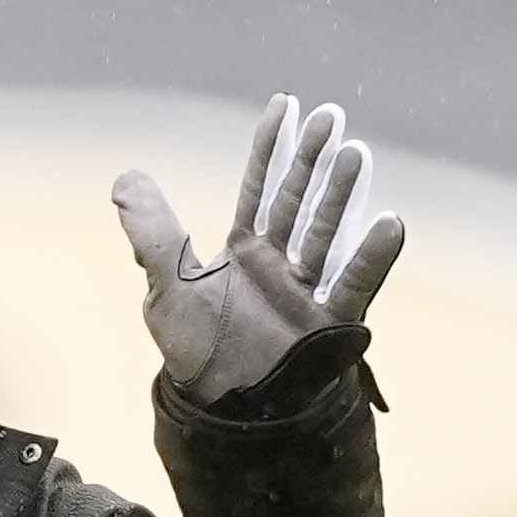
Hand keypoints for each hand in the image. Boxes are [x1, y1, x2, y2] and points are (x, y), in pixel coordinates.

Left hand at [110, 95, 405, 402]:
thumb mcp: (166, 285)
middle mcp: (279, 264)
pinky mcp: (330, 323)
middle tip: (331, 117)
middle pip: (299, 200)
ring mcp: (307, 290)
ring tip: (357, 154)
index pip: (260, 187)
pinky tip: (390, 222)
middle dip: (313, 160)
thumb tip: (125, 179)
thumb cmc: (196, 352)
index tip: (286, 104)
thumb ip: (152, 232)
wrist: (224, 411)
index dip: (271, 148)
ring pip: (326, 232)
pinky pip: (355, 283)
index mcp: (243, 251)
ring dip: (341, 194)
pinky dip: (373, 255)